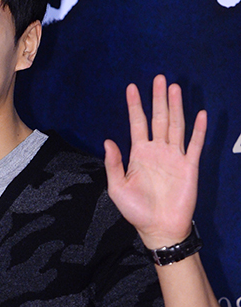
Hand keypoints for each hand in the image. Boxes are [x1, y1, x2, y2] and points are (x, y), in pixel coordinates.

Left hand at [104, 74, 206, 249]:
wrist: (158, 228)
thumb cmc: (136, 211)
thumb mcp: (117, 188)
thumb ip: (113, 164)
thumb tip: (108, 141)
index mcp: (139, 154)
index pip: (137, 123)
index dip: (134, 106)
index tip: (131, 87)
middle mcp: (157, 151)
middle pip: (159, 118)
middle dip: (158, 99)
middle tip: (158, 78)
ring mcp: (174, 157)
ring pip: (176, 125)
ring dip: (176, 106)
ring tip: (174, 87)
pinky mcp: (189, 166)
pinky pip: (194, 144)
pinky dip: (198, 129)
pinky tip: (200, 113)